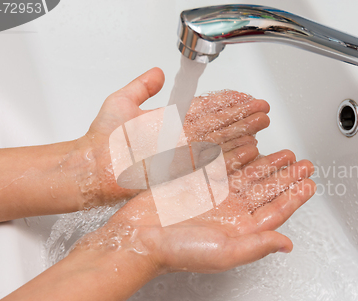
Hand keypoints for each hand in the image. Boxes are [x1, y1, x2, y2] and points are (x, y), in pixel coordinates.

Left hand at [76, 68, 270, 207]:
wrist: (92, 169)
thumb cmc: (101, 142)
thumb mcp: (121, 104)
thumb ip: (141, 87)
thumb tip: (155, 72)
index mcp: (170, 122)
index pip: (206, 109)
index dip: (227, 102)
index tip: (245, 97)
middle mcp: (180, 139)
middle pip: (219, 125)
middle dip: (243, 116)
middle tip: (264, 110)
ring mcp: (183, 156)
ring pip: (221, 140)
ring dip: (244, 131)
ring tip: (263, 123)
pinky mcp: (184, 172)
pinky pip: (214, 161)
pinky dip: (234, 153)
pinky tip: (251, 146)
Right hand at [77, 149, 315, 274]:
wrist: (139, 236)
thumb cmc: (177, 250)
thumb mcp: (223, 252)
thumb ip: (257, 245)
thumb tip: (286, 244)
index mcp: (241, 228)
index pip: (276, 210)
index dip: (295, 197)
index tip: (310, 184)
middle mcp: (231, 211)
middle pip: (267, 189)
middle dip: (287, 176)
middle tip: (305, 164)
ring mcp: (215, 194)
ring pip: (250, 174)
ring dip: (269, 163)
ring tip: (286, 154)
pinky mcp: (199, 181)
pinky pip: (225, 163)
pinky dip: (240, 153)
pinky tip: (253, 146)